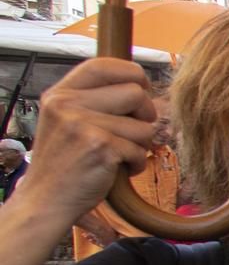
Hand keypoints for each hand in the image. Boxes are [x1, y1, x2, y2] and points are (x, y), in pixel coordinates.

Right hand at [16, 58, 160, 224]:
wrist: (46, 199)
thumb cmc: (65, 162)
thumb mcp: (66, 121)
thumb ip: (93, 101)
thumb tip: (140, 85)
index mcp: (59, 94)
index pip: (105, 65)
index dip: (133, 74)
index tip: (141, 89)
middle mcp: (67, 104)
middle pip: (136, 92)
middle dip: (146, 115)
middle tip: (134, 132)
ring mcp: (82, 125)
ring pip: (144, 125)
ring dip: (141, 145)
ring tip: (119, 156)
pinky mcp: (100, 147)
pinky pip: (141, 149)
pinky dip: (137, 163)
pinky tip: (118, 170)